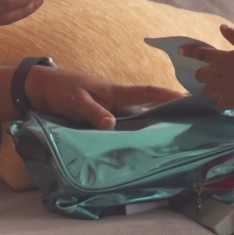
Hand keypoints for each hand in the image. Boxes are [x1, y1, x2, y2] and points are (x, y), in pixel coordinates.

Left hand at [24, 66, 183, 128]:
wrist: (41, 89)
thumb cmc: (60, 89)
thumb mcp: (75, 100)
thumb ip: (93, 112)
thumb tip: (111, 125)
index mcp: (115, 92)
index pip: (147, 92)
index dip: (168, 95)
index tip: (189, 97)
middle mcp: (117, 101)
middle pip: (149, 106)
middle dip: (169, 111)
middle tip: (192, 121)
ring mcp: (111, 109)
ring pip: (138, 117)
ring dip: (153, 124)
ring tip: (173, 137)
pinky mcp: (103, 117)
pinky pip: (125, 125)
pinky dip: (135, 132)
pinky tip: (141, 144)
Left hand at [178, 25, 233, 109]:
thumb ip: (233, 36)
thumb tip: (222, 26)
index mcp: (221, 58)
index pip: (200, 53)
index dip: (188, 51)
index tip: (180, 50)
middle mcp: (218, 74)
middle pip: (199, 75)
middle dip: (202, 74)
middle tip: (209, 73)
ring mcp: (223, 89)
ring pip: (207, 90)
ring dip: (210, 87)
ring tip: (218, 86)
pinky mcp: (231, 101)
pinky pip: (219, 103)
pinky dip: (221, 100)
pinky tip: (226, 97)